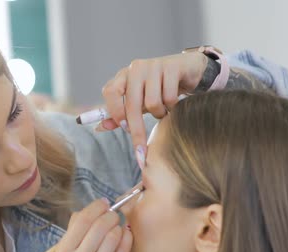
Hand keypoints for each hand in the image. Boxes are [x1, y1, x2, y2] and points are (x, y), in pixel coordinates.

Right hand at [53, 199, 132, 251]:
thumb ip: (74, 231)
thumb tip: (88, 209)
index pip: (81, 220)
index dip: (96, 207)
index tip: (103, 203)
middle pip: (99, 226)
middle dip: (111, 215)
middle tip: (114, 214)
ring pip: (113, 236)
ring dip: (119, 227)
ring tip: (118, 227)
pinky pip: (123, 251)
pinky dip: (127, 238)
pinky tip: (125, 236)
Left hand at [100, 52, 207, 167]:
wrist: (188, 70)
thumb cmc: (159, 89)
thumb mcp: (138, 103)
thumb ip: (119, 115)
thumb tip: (99, 128)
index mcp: (124, 76)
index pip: (110, 92)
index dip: (115, 111)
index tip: (124, 128)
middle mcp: (136, 68)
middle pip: (132, 104)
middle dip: (137, 130)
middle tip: (141, 150)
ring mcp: (154, 65)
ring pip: (152, 103)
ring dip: (160, 114)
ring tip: (164, 111)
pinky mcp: (172, 67)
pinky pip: (169, 97)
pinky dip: (172, 107)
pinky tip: (175, 103)